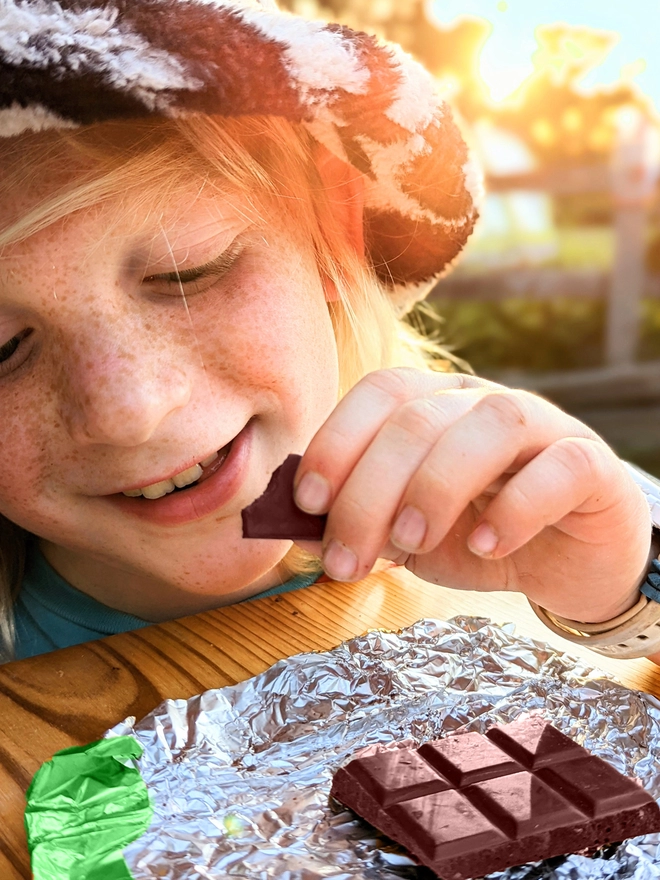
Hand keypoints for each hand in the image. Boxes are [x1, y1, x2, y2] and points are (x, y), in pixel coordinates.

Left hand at [292, 367, 652, 623]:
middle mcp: (483, 404)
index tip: (308, 502)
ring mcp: (543, 428)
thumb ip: (362, 525)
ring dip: (437, 486)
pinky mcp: (592, 466)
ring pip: (492, 423)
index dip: (337, 440)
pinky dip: (518, 507)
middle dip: (370, 490)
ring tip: (412, 543)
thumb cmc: (479, 538)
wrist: (568, 560)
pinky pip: (560, 467)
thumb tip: (295, 529)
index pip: (380, 392)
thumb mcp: (408, 536)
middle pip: (420, 418)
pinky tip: (487, 546)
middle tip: (348, 559)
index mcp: (434, 405)